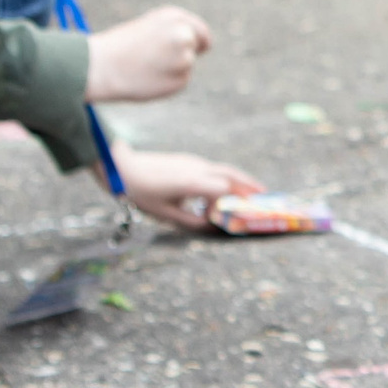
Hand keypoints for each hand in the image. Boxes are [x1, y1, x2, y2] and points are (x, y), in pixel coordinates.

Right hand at [84, 4, 211, 101]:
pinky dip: (167, 83)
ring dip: (173, 69)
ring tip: (146, 67)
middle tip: (162, 59)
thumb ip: (172, 32)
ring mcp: (184, 58)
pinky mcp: (181, 80)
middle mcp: (183, 34)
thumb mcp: (148, 28)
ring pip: (187, 65)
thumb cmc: (120, 47)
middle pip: (198, 46)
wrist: (101, 67)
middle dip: (187, 53)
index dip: (200, 40)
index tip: (201, 47)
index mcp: (173, 17)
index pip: (200, 30)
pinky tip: (147, 78)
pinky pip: (179, 82)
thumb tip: (193, 44)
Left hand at [112, 144, 260, 229]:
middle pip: (231, 175)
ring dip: (240, 179)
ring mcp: (193, 162)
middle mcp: (197, 168)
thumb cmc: (141, 193)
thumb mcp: (164, 214)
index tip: (227, 217)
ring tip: (253, 189)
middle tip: (265, 195)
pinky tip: (224, 186)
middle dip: (249, 185)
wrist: (123, 167)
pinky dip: (225, 176)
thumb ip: (190, 222)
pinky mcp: (188, 160)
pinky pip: (213, 168)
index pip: (223, 191)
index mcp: (192, 182)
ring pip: (224, 169)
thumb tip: (210, 226)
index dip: (228, 205)